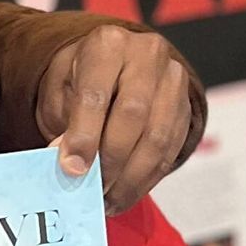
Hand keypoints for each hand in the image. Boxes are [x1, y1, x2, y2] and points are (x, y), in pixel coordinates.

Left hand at [37, 27, 194, 215]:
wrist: (112, 67)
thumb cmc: (79, 81)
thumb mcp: (61, 93)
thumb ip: (65, 124)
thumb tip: (71, 163)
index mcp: (107, 44)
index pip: (96, 94)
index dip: (84, 135)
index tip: (71, 169)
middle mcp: (146, 54)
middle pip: (133, 114)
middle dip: (111, 160)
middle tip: (92, 190)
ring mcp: (172, 79)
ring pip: (157, 136)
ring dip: (131, 177)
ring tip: (108, 200)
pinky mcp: (185, 106)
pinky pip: (171, 148)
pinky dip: (147, 178)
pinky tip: (127, 194)